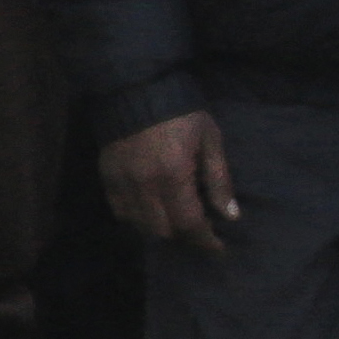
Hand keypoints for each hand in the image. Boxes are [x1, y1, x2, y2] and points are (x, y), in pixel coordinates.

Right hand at [103, 109, 237, 252]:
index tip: (218, 247)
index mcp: (173, 175)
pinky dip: (137, 218)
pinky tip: (153, 210)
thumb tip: (231, 215)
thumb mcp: (211, 141)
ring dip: (161, 229)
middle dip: (184, 236)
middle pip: (162, 230)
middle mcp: (144, 185)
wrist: (139, 91)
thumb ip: (219, 180)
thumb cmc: (184, 115)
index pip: (188, 223)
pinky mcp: (107, 177)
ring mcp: (122, 182)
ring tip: (178, 221)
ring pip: (139, 225)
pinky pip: (120, 211)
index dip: (205, 240)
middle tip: (200, 230)